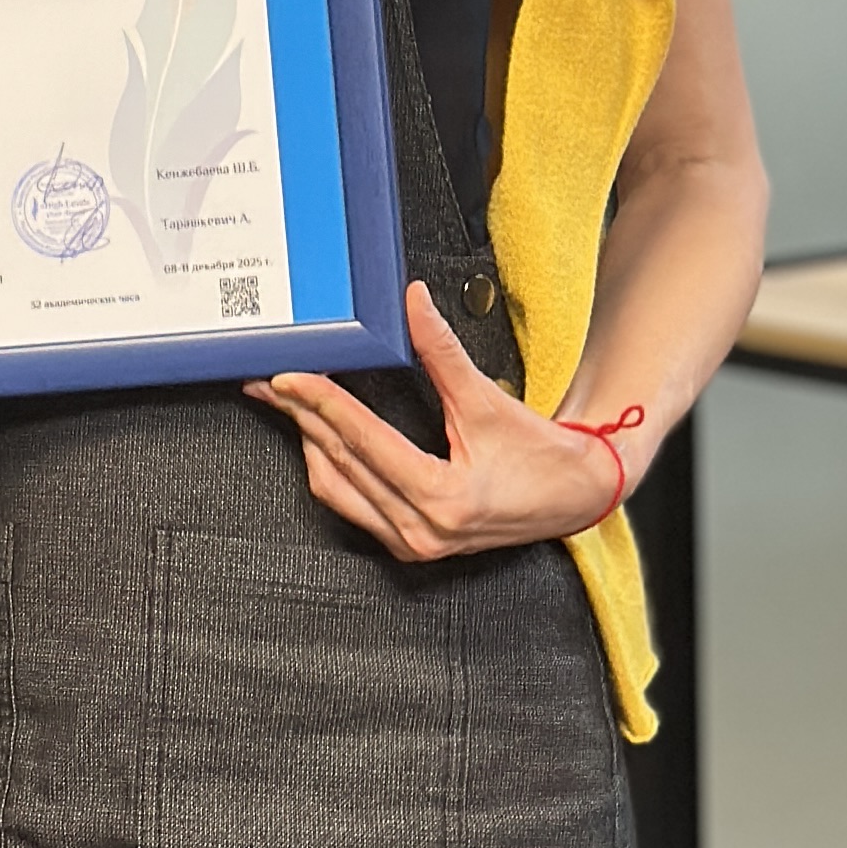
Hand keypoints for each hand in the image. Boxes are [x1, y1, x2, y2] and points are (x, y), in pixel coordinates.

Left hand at [244, 281, 640, 563]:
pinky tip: (319, 439)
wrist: (575, 497)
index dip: (322, 402)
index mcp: (442, 498)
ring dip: (310, 443)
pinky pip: (351, 506)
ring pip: (336, 489)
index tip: (290, 375)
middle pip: (341, 461)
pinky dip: (332, 468)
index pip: (363, 440)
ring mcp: (413, 542)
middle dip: (302, 416)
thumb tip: (414, 304)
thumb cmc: (542, 459)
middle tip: (271, 381)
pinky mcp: (410, 544)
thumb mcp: (488, 400)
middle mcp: (421, 529)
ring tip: (287, 404)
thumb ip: (442, 351)